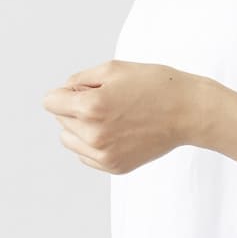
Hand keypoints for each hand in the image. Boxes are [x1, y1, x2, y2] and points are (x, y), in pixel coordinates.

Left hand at [41, 60, 205, 174]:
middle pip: (60, 121)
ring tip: (109, 119)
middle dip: (75, 109)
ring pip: (70, 141)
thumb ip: (78, 80)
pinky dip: (93, 145)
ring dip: (80, 128)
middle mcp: (94, 136)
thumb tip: (61, 96)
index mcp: (90, 107)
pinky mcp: (115, 167)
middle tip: (108, 102)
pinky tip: (115, 133)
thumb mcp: (111, 69)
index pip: (50, 102)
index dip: (66, 91)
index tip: (87, 89)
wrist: (186, 112)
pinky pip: (86, 157)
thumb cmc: (153, 85)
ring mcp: (105, 155)